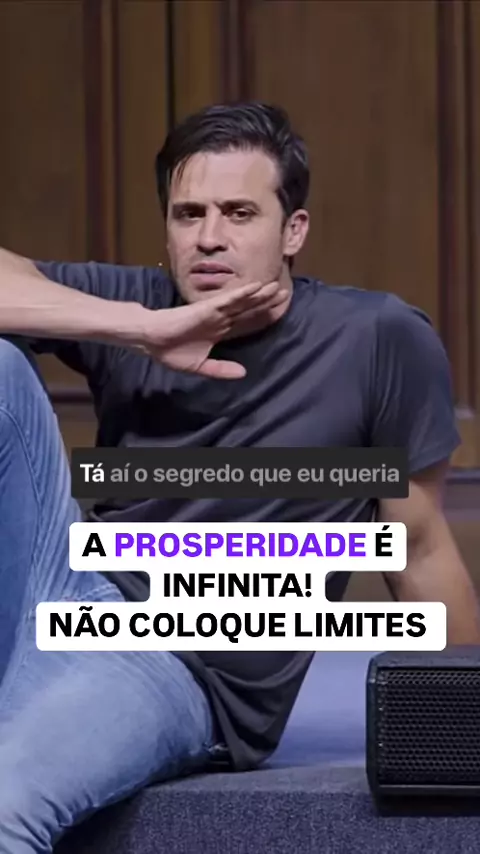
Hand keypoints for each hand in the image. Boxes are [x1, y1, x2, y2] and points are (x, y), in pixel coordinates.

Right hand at [139, 280, 287, 377]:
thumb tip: (243, 374)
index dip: (261, 315)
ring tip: (276, 287)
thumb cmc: (171, 351)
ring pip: (242, 301)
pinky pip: (228, 300)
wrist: (151, 341)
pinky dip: (242, 294)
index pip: (245, 320)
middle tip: (285, 293)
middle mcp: (220, 318)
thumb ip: (221, 369)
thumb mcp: (201, 366)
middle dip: (266, 301)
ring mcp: (214, 312)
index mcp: (219, 329)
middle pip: (248, 308)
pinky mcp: (206, 309)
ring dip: (259, 294)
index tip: (279, 309)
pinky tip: (256, 288)